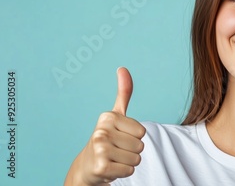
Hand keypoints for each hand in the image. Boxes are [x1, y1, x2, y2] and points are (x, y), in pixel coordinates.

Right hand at [65, 67, 145, 185]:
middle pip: (140, 146)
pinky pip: (129, 170)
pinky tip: (110, 168)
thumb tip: (123, 68)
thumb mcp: (115, 115)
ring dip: (128, 162)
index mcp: (108, 117)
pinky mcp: (101, 166)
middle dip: (132, 151)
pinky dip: (123, 172)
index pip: (142, 131)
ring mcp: (100, 149)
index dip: (134, 137)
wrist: (87, 167)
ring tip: (114, 158)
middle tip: (116, 150)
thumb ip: (123, 93)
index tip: (119, 137)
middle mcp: (102, 131)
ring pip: (136, 159)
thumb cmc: (106, 140)